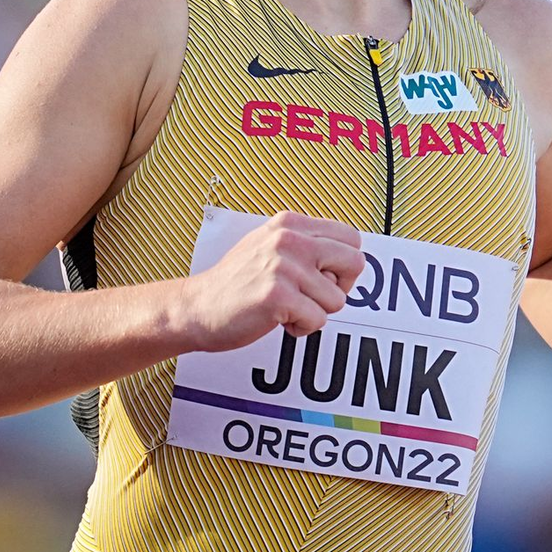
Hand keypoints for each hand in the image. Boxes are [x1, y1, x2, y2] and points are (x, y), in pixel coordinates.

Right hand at [179, 210, 364, 351]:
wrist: (197, 307)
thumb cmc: (236, 281)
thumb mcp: (268, 244)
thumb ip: (304, 242)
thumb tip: (344, 253)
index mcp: (290, 223)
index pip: (351, 238)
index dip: (343, 264)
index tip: (323, 277)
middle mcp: (289, 239)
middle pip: (354, 263)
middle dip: (339, 288)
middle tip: (312, 296)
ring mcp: (283, 266)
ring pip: (337, 300)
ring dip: (315, 312)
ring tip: (286, 308)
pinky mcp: (278, 296)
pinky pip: (318, 320)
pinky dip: (302, 328)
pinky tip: (278, 320)